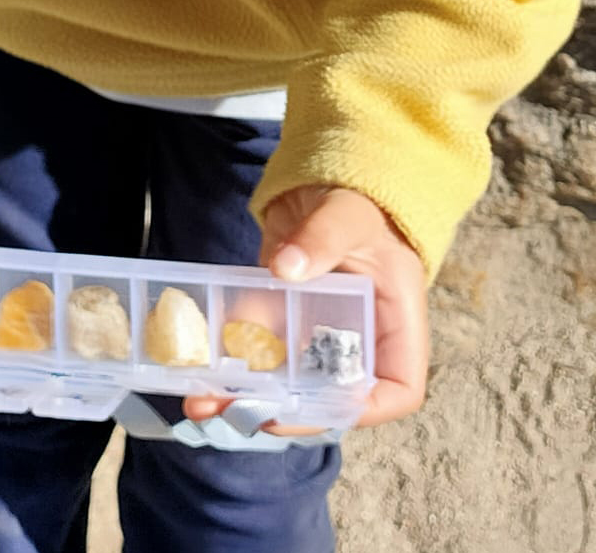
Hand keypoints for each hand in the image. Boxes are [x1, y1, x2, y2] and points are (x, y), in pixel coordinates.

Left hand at [183, 185, 428, 433]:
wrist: (323, 184)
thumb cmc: (355, 202)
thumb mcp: (346, 215)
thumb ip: (322, 238)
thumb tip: (285, 268)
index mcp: (395, 324)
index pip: (398, 388)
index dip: (362, 408)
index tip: (314, 408)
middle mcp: (358, 340)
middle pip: (331, 396)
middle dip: (282, 412)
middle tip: (237, 412)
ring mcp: (318, 336)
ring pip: (287, 382)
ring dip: (244, 395)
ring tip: (201, 399)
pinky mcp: (284, 322)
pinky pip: (259, 350)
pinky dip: (230, 359)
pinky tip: (197, 364)